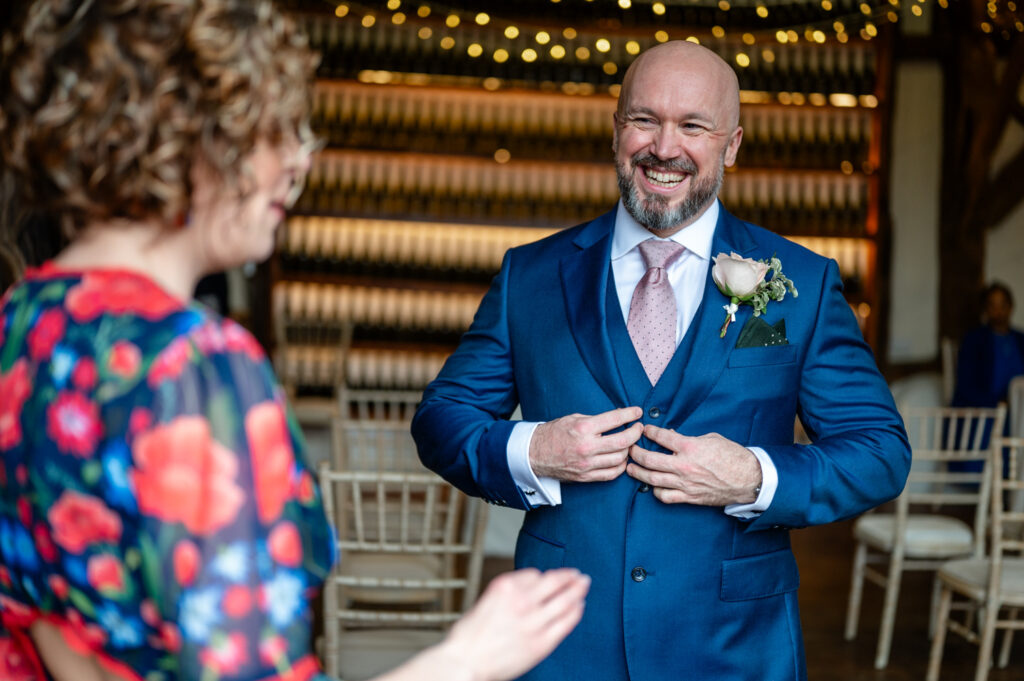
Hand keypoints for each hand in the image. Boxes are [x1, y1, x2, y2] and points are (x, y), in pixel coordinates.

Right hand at [438, 568, 589, 680]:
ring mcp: (533, 622)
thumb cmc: (469, 636)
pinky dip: (575, 612)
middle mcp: (521, 600)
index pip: (534, 574)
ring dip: (577, 589)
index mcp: (505, 586)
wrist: (465, 662)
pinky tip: (580, 607)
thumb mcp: (485, 601)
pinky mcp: (541, 643)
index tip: (550, 576)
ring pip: (564, 600)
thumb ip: (508, 595)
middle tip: (578, 574)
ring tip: (584, 584)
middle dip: (568, 576)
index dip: (544, 576)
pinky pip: (565, 622)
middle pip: (554, 582)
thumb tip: (528, 592)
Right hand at [530, 407, 643, 481]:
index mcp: (583, 429)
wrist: (534, 454)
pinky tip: (621, 459)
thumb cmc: (553, 434)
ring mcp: (587, 464)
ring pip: (620, 458)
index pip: (615, 420)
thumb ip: (596, 419)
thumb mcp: (573, 418)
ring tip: (628, 443)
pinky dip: (620, 466)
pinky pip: (611, 473)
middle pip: (623, 441)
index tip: (637, 412)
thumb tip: (618, 417)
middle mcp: (587, 447)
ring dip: (628, 450)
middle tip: (638, 428)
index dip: (630, 415)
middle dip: (635, 433)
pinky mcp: (586, 476)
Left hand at [626, 425, 761, 505]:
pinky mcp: (689, 497)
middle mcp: (684, 465)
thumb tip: (672, 435)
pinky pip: (664, 496)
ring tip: (629, 468)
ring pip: (652, 479)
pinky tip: (652, 486)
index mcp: (690, 447)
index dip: (650, 432)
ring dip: (637, 472)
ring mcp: (685, 483)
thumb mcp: (712, 438)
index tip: (644, 430)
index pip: (662, 437)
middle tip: (629, 448)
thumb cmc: (732, 456)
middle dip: (635, 452)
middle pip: (649, 459)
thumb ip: (689, 437)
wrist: (748, 480)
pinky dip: (655, 492)